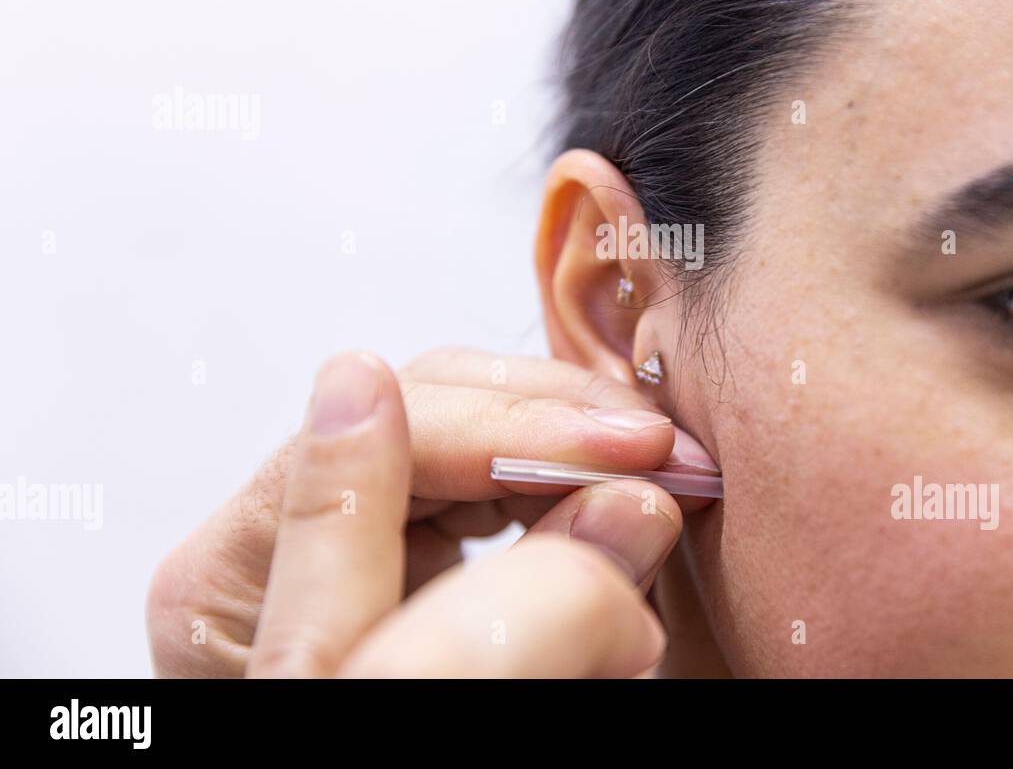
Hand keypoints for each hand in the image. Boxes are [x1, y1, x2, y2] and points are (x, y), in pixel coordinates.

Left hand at [147, 348, 712, 676]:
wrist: (361, 737)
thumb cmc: (376, 704)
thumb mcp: (419, 697)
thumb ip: (520, 614)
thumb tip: (633, 511)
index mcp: (228, 576)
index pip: (386, 439)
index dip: (522, 435)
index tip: (632, 453)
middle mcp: (271, 532)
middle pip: (423, 400)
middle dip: (557, 417)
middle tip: (661, 448)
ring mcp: (332, 528)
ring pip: (457, 415)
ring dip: (567, 430)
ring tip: (652, 457)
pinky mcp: (390, 545)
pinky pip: (476, 473)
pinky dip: (552, 469)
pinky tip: (606, 477)